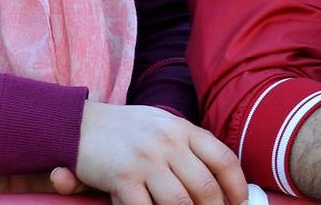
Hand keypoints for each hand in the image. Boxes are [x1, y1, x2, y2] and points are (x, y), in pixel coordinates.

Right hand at [51, 101, 246, 204]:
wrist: (79, 124)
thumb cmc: (125, 131)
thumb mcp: (162, 126)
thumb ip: (187, 147)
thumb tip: (216, 179)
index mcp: (183, 129)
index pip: (223, 158)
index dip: (237, 185)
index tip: (241, 202)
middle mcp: (169, 142)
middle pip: (205, 186)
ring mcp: (146, 159)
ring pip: (180, 202)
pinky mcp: (123, 177)